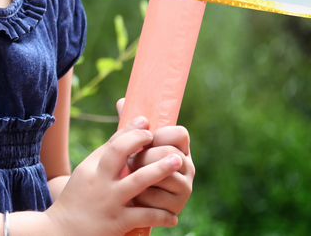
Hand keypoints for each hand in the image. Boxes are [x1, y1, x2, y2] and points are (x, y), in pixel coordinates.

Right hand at [45, 116, 183, 235]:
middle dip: (140, 140)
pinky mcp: (118, 222)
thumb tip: (122, 140)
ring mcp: (109, 201)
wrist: (61, 232)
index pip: (111, 143)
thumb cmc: (76, 201)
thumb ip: (102, 160)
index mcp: (91, 168)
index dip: (130, 131)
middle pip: (119, 153)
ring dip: (160, 169)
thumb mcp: (84, 176)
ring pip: (138, 181)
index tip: (144, 121)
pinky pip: (145, 215)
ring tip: (178, 161)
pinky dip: (161, 215)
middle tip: (158, 135)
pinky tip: (173, 216)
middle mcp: (99, 181)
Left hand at [115, 99, 194, 216]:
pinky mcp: (177, 208)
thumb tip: (122, 101)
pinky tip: (134, 197)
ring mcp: (185, 189)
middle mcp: (188, 167)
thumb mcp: (132, 148)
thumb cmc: (131, 170)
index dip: (160, 134)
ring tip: (129, 179)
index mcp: (179, 148)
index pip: (180, 133)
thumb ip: (130, 127)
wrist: (127, 205)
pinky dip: (141, 198)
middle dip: (144, 157)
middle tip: (129, 162)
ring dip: (141, 176)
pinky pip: (157, 199)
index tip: (144, 140)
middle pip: (169, 153)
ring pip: (164, 175)